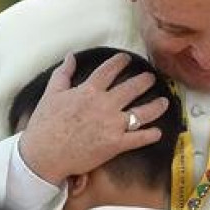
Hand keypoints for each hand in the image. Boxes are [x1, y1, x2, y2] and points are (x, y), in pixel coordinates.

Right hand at [18, 52, 169, 184]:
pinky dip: (151, 135)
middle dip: (145, 80)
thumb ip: (63, 73)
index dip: (121, 61)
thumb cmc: (45, 124)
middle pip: (132, 88)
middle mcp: (105, 105)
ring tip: (164, 101)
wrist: (44, 153)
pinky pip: (139, 139)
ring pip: (142, 112)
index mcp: (89, 91)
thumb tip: (71, 56)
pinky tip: (158, 132)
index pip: (110, 70)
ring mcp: (113, 125)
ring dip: (156, 106)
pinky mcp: (116, 145)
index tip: (127, 58)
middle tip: (151, 78)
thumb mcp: (51, 93)